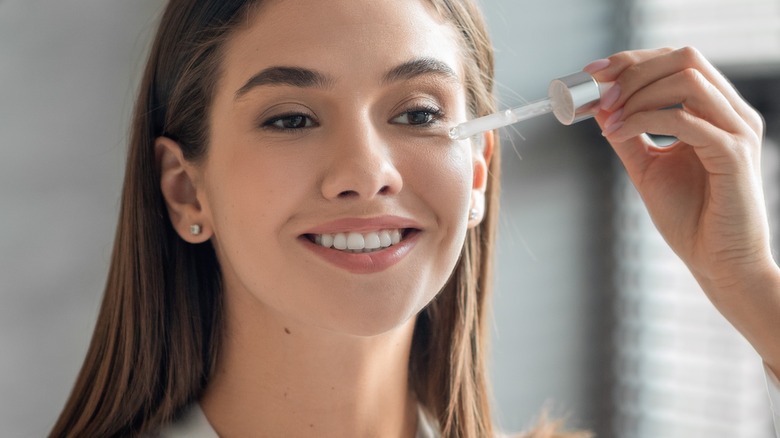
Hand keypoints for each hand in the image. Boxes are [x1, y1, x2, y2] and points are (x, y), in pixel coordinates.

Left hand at [585, 47, 779, 369]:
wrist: (718, 263)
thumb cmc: (691, 219)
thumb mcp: (648, 168)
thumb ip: (627, 135)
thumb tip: (598, 106)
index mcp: (716, 111)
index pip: (676, 61)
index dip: (632, 61)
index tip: (592, 74)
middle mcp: (732, 113)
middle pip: (683, 58)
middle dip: (631, 72)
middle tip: (597, 96)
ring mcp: (737, 130)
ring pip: (687, 79)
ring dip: (636, 94)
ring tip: (607, 120)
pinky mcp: (733, 154)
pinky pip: (685, 119)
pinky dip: (644, 119)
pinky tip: (619, 134)